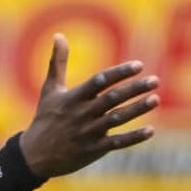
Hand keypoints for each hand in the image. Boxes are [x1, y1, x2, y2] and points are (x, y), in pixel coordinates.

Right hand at [18, 34, 158, 178]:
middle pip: (112, 98)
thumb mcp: (50, 89)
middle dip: (134, 89)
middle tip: (155, 80)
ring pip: (117, 119)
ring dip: (137, 109)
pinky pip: (116, 143)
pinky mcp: (93, 149)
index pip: (99, 81)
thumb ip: (57, 62)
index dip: (119, 73)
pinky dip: (134, 137)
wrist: (35, 155)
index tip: (139, 65)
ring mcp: (88, 132)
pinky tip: (150, 130)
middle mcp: (82, 113)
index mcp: (74, 97)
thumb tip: (58, 35)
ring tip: (155, 99)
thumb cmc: (45, 118)